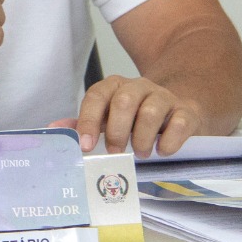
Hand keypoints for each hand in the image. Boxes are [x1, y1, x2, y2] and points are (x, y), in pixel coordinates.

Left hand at [72, 75, 202, 157]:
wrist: (178, 109)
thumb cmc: (136, 118)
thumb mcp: (109, 119)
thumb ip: (84, 123)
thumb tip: (53, 130)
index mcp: (115, 87)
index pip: (97, 96)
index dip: (89, 121)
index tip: (86, 146)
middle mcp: (139, 87)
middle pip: (124, 101)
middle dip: (117, 132)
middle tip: (115, 153)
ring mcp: (164, 97)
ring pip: (151, 111)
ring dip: (142, 138)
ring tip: (140, 153)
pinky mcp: (187, 111)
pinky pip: (180, 121)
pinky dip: (170, 140)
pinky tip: (163, 151)